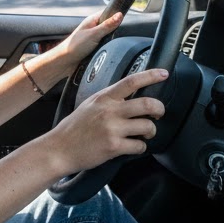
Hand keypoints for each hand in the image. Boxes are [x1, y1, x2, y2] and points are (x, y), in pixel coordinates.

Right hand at [44, 67, 167, 178]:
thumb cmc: (74, 127)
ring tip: (145, 133)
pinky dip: (140, 147)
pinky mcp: (114, 147)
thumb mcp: (90, 104)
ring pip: (147, 126)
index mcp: (104, 97)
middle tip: (159, 113)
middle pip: (147, 104)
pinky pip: (139, 146)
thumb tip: (128, 96)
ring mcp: (112, 129)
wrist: (59, 148)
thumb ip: (109, 99)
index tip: (163, 73)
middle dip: (160, 109)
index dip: (151, 75)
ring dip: (151, 131)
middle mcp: (110, 111)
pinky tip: (133, 146)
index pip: (132, 81)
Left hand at [53, 10, 122, 69]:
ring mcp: (93, 37)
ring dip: (111, 41)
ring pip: (108, 37)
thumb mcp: (94, 34)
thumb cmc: (75, 46)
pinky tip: (107, 50)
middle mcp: (93, 27)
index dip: (117, 16)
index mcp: (92, 20)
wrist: (64, 62)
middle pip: (110, 26)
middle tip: (117, 36)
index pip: (109, 13)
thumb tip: (120, 15)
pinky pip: (105, 45)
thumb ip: (107, 25)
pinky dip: (107, 48)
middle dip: (115, 31)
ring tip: (111, 44)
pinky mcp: (94, 47)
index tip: (125, 20)